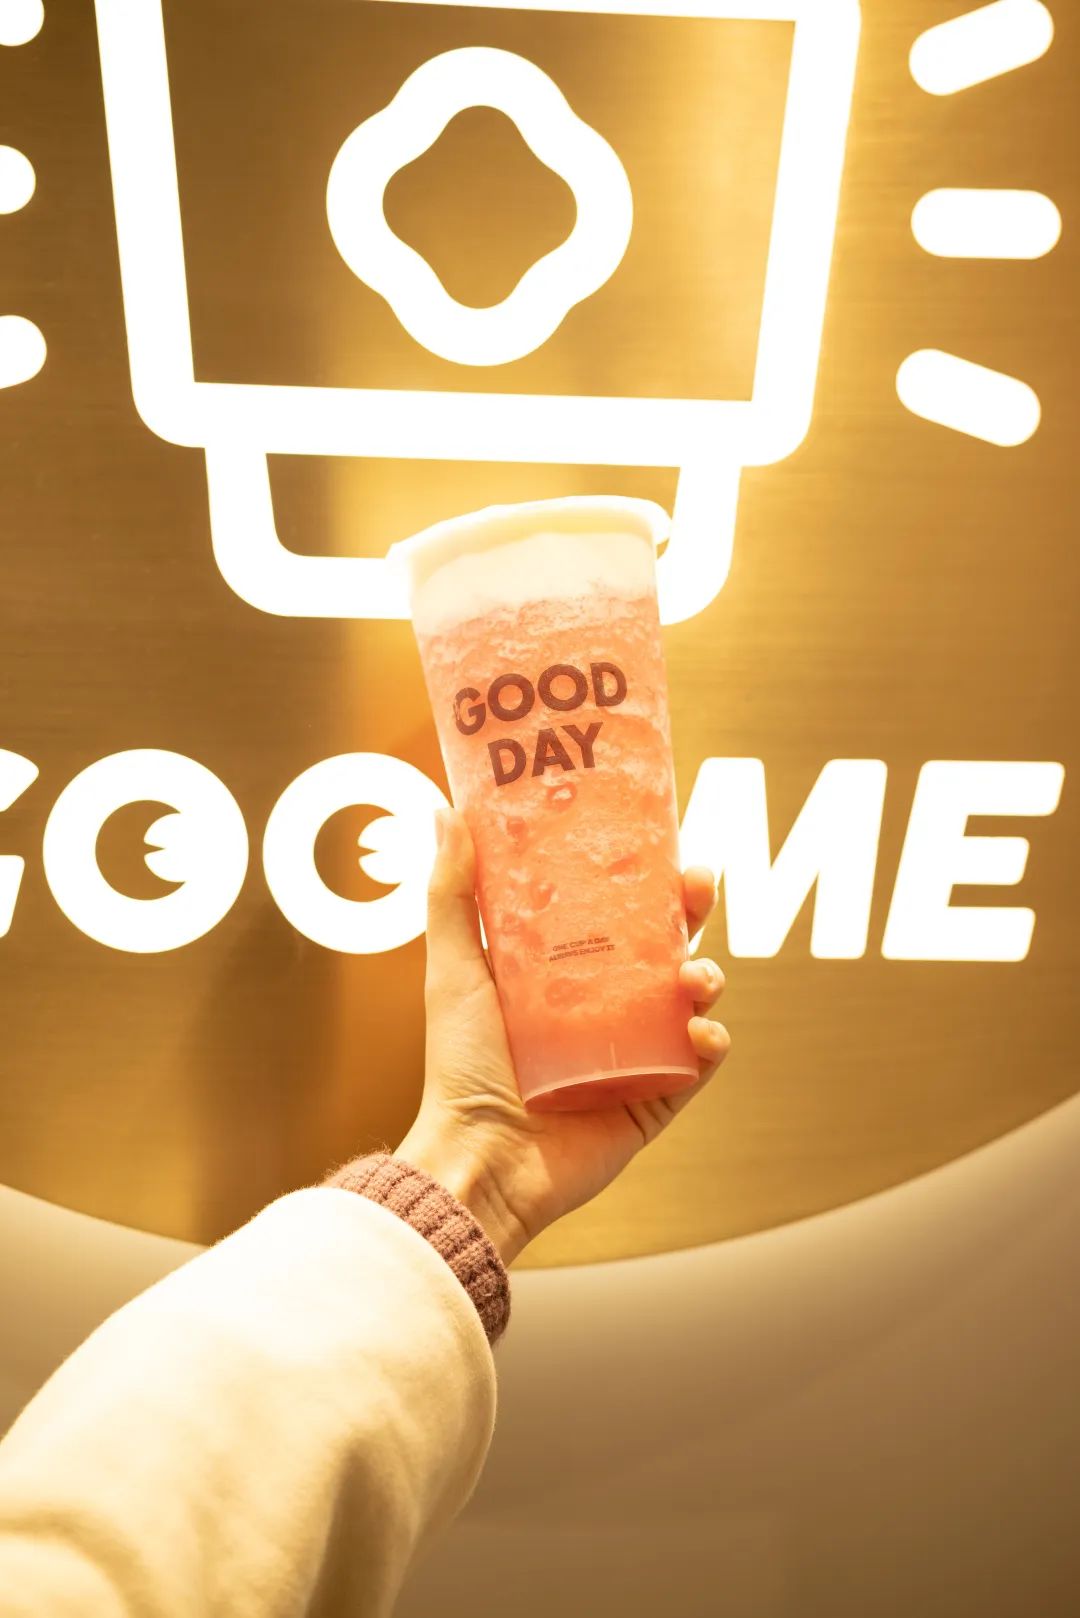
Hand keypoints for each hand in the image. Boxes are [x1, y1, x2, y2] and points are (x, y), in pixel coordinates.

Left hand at [396, 807, 729, 1264]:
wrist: (480, 1161)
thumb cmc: (459, 1067)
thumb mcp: (454, 968)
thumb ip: (452, 892)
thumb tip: (444, 808)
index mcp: (564, 972)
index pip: (618, 911)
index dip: (647, 876)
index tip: (666, 842)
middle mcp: (604, 1007)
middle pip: (666, 946)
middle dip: (692, 912)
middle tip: (698, 886)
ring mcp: (634, 1053)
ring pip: (692, 999)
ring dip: (707, 975)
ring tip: (694, 978)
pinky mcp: (655, 1099)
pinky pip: (700, 1063)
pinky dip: (710, 1041)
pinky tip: (698, 1031)